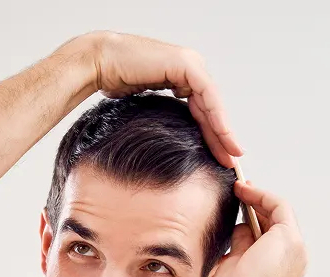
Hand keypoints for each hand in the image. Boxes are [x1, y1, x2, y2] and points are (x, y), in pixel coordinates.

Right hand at [67, 32, 241, 166]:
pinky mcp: (185, 63)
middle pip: (210, 106)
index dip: (212, 133)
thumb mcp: (143, 102)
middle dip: (222, 135)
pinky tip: (222, 134)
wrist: (97, 63)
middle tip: (232, 160)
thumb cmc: (112, 79)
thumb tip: (164, 136)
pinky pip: (207, 93)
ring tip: (231, 152)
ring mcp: (189, 63)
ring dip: (223, 129)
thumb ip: (159, 111)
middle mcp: (188, 67)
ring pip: (212, 101)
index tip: (220, 155)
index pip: (202, 108)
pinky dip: (216, 115)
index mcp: (179, 74)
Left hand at [213, 181, 307, 276]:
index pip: (270, 234)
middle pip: (277, 220)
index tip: (239, 203)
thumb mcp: (236, 263)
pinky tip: (245, 190)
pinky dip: (262, 196)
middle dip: (257, 202)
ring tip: (239, 187)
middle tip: (239, 189)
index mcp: (281, 265)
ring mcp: (295, 246)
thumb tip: (241, 227)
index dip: (255, 216)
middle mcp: (294, 254)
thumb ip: (242, 244)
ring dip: (259, 197)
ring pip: (279, 212)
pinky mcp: (289, 237)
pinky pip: (279, 207)